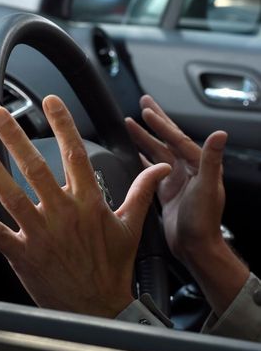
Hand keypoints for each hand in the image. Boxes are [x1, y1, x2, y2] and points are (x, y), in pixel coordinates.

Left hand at [0, 95, 170, 317]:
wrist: (99, 309)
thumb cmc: (113, 268)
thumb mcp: (132, 227)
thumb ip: (139, 192)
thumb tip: (159, 168)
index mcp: (89, 203)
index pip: (75, 154)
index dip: (62, 124)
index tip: (50, 100)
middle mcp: (63, 213)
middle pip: (35, 167)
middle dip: (14, 136)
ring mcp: (41, 234)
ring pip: (12, 195)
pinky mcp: (23, 255)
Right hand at [125, 95, 247, 313]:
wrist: (195, 247)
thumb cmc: (203, 221)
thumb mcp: (208, 188)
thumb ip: (212, 159)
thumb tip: (220, 134)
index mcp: (199, 165)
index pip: (177, 138)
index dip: (161, 123)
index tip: (147, 110)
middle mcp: (188, 169)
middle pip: (167, 139)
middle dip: (155, 121)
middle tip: (143, 103)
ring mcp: (175, 180)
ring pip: (156, 152)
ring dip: (144, 138)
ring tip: (130, 124)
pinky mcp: (165, 191)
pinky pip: (150, 169)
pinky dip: (141, 158)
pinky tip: (132, 153)